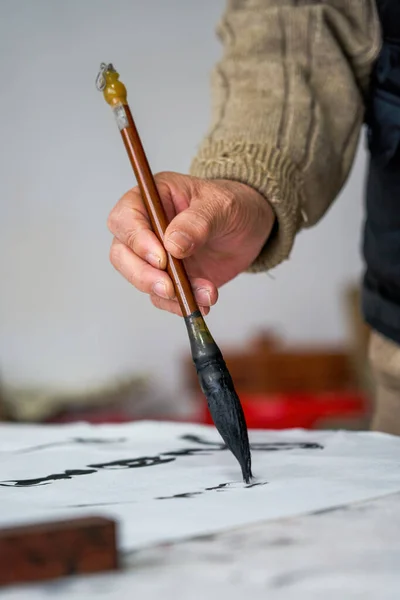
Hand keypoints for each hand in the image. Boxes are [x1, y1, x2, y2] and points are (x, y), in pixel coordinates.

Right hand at [107, 172, 274, 315]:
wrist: (250, 228)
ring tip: (205, 293)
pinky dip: (181, 304)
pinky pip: (163, 298)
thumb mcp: (221, 206)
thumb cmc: (233, 205)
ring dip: (169, 294)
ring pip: (140, 279)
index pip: (125, 218)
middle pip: (122, 254)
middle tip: (169, 287)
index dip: (136, 239)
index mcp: (153, 198)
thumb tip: (173, 244)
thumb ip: (197, 222)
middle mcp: (147, 227)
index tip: (162, 258)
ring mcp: (155, 255)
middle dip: (143, 275)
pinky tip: (204, 301)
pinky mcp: (169, 278)